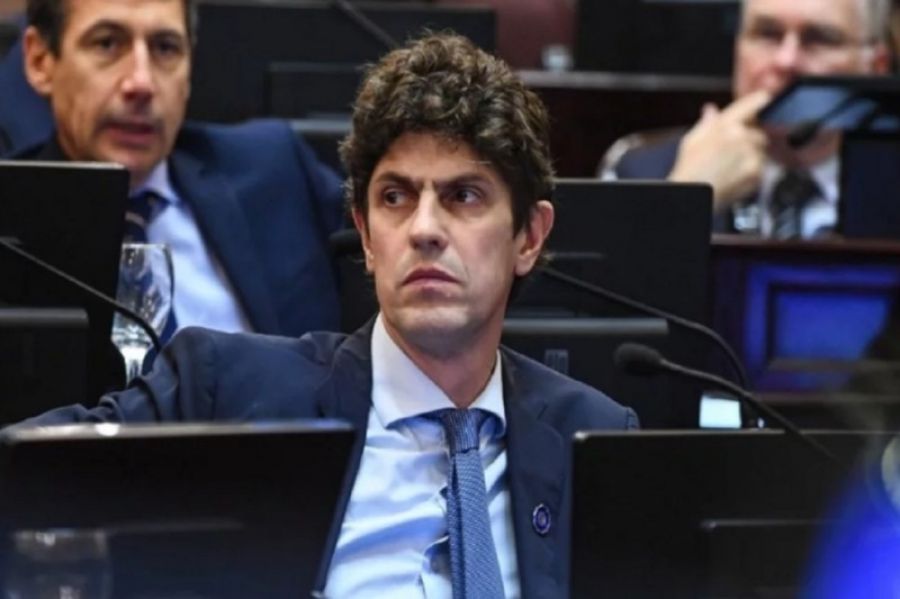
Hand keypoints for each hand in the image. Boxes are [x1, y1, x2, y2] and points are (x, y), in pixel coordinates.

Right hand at [668, 90, 770, 210]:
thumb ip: (706, 123)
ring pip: (761, 151)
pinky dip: (752, 173)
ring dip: (752, 157)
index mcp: (725, 125)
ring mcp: (751, 155)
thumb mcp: (691, 140)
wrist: (693, 195)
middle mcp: (741, 137)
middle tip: (733, 154)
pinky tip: (735, 177)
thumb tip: (711, 111)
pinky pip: (762, 168)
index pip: (749, 106)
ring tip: (731, 169)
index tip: (765, 97)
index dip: (759, 100)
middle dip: (750, 141)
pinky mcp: (757, 172)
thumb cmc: (689, 171)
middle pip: (758, 133)